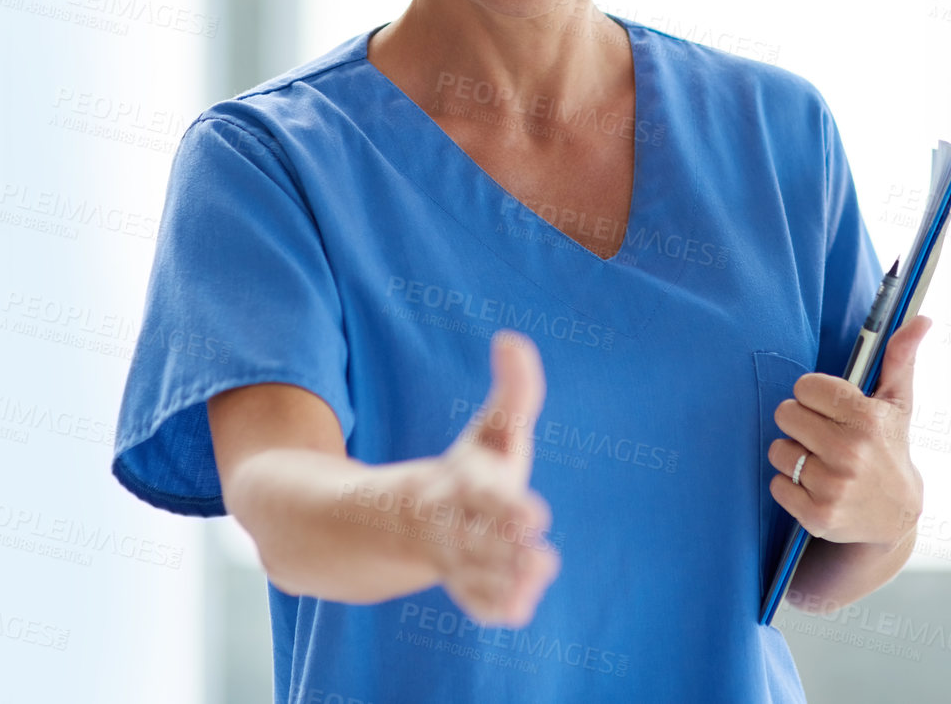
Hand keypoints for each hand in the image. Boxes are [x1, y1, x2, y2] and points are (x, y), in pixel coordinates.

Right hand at [413, 330, 560, 626]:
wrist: (409, 519)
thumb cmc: (471, 469)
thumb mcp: (491, 428)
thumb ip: (513, 389)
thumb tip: (511, 338)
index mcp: (463, 485)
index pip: (481, 496)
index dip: (505, 507)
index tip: (536, 516)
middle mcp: (455, 525)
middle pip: (477, 539)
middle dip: (506, 549)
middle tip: (541, 556)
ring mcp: (457, 559)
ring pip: (477, 575)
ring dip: (506, 582)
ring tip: (538, 581)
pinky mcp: (465, 584)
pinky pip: (476, 601)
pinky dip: (495, 607)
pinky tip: (522, 610)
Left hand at [767, 314, 930, 546]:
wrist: (896, 515)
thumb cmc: (890, 447)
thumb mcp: (897, 403)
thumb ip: (900, 357)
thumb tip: (922, 319)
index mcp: (867, 419)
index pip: (805, 387)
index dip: (813, 395)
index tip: (830, 407)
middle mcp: (850, 452)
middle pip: (785, 414)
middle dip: (801, 422)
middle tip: (823, 434)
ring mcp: (833, 486)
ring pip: (778, 450)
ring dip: (794, 455)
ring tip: (821, 461)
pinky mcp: (817, 516)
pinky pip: (776, 484)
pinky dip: (790, 486)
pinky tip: (816, 486)